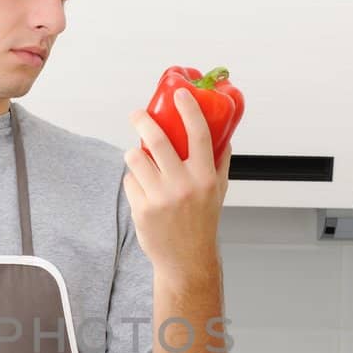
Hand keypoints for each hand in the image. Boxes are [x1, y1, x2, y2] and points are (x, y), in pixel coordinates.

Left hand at [124, 86, 230, 279]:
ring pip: (136, 158)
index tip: (180, 93)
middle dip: (143, 120)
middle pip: (157, 140)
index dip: (189, 109)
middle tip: (137, 114)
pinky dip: (134, 181)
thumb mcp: (218, 191)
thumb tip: (222, 136)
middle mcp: (183, 185)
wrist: (186, 259)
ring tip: (140, 158)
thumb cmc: (203, 222)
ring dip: (135, 153)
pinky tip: (144, 190)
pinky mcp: (141, 209)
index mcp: (205, 177)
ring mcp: (160, 197)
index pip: (199, 134)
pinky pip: (130, 181)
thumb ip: (220, 162)